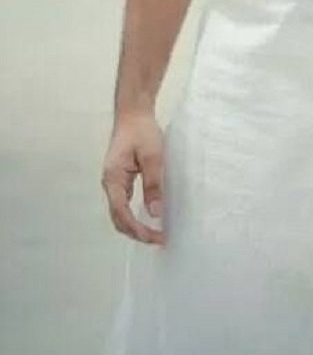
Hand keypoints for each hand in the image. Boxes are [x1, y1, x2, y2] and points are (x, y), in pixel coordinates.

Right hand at [101, 111, 165, 245]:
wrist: (133, 114)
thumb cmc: (142, 132)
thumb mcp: (153, 156)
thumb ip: (153, 184)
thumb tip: (155, 213)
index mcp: (113, 179)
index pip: (122, 213)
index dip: (137, 229)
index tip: (155, 237)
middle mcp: (110, 184)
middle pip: (118, 218)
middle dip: (137, 232)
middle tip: (160, 239)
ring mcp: (114, 183)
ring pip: (121, 213)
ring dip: (136, 226)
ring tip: (156, 234)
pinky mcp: (121, 180)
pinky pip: (125, 204)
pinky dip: (135, 215)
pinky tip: (150, 218)